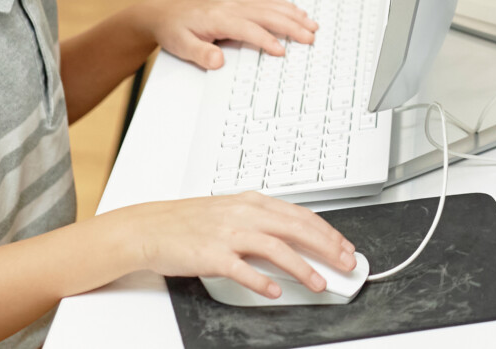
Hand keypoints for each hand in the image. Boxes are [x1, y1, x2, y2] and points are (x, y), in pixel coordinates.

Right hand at [110, 192, 355, 298]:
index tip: (344, 246)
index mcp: (252, 202)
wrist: (150, 228)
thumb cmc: (189, 222)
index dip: (327, 232)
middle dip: (326, 247)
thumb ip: (261, 223)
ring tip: (319, 283)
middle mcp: (244, 214)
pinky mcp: (212, 254)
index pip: (301, 215)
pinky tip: (275, 291)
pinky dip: (261, 281)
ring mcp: (228, 234)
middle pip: (297, 229)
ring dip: (302, 268)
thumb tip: (292, 239)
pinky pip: (242, 269)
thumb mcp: (231, 212)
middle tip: (345, 264)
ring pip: (276, 248)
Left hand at [141, 0, 317, 70]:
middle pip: (268, 15)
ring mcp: (238, 5)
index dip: (266, 40)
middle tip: (310, 38)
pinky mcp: (239, 5)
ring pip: (271, 7)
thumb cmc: (174, 29)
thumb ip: (200, 54)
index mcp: (220, 18)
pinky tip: (295, 12)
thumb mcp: (181, 45)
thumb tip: (218, 61)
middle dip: (292, 26)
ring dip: (293, 15)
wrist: (165, 13)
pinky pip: (267, 2)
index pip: (249, 29)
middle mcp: (232, 8)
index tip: (281, 51)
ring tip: (312, 25)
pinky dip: (285, 6)